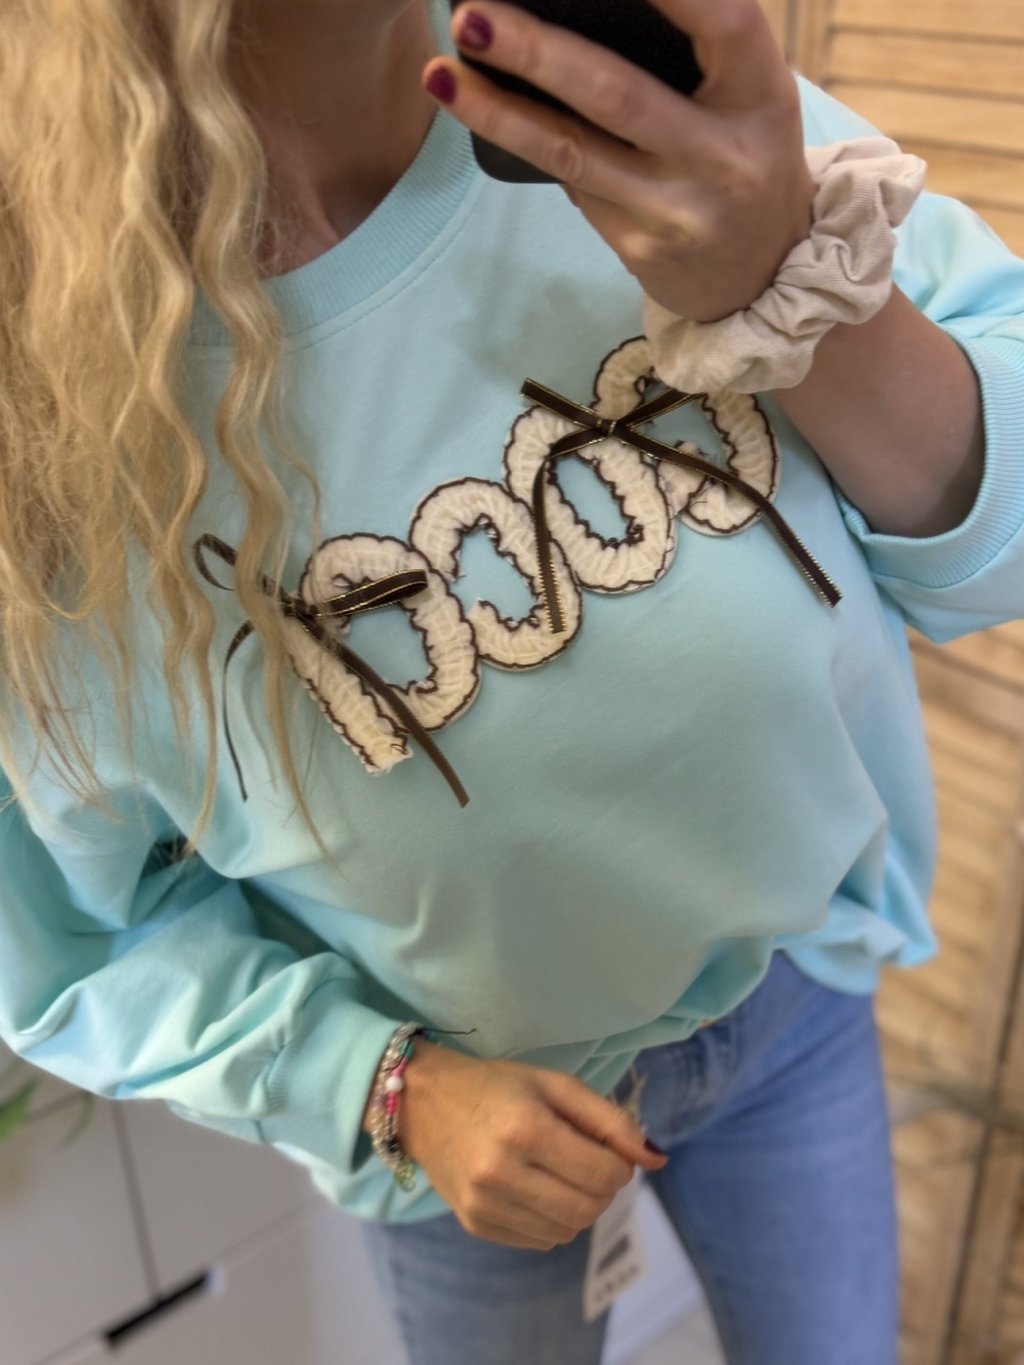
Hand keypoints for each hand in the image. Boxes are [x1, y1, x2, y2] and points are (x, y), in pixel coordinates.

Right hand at [372, 1039, 667, 1248]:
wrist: (423, 1103)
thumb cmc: (497, 1087)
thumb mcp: (554, 1084)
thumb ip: (609, 1119)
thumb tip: (656, 1158)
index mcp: (525, 1129)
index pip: (604, 1174)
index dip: (621, 1165)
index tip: (608, 1149)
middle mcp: (502, 1172)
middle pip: (589, 1208)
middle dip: (604, 1189)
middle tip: (588, 1162)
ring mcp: (484, 1204)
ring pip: (568, 1230)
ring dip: (580, 1206)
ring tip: (561, 1173)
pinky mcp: (475, 1224)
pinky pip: (541, 1240)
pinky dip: (553, 1220)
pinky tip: (536, 1188)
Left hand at [423, 0, 814, 323]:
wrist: (763, 276)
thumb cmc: (744, 157)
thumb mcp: (748, 95)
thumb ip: (695, 48)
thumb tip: (574, 6)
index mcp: (761, 95)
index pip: (721, 21)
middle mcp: (722, 156)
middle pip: (616, 94)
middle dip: (536, 51)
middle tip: (472, 16)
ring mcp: (677, 210)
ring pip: (573, 152)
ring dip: (499, 111)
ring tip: (442, 74)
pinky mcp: (640, 249)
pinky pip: (573, 187)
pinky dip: (526, 146)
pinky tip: (483, 113)